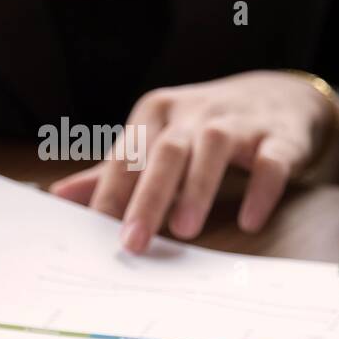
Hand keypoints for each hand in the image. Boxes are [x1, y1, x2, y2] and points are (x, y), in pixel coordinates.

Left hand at [50, 70, 338, 252]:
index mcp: (157, 113)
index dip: (112, 192)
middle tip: (133, 242)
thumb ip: (112, 172)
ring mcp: (238, 122)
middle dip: (148, 197)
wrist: (279, 96)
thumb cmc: (203, 127)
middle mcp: (195, 113)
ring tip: (185, 231)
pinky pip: (269, 161)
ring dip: (198, 188)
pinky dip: (260, 190)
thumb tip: (58, 197)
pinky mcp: (279, 138)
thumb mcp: (156, 140)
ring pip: (213, 148)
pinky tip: (249, 222)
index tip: (96, 231)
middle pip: (167, 151)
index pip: (129, 154)